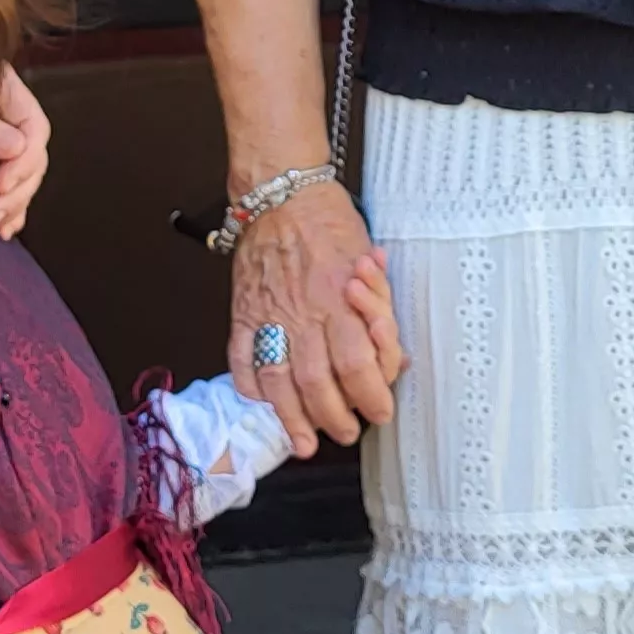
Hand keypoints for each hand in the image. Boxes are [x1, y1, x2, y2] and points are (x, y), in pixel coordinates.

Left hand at [0, 67, 51, 238]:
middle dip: (14, 192)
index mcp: (6, 91)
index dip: (24, 162)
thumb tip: (17, 150)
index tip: (0, 185)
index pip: (34, 130)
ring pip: (14, 173)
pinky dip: (0, 202)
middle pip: (28, 158)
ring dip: (10, 204)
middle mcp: (5, 115)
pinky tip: (1, 226)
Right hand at [226, 181, 402, 455]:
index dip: (372, 396)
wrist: (282, 191)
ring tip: (303, 442)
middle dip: (334, 418)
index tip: (380, 410)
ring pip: (278, 380)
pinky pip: (242, 356)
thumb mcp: (369, 262)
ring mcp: (268, 313)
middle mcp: (304, 311)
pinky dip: (250, 384)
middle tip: (346, 431)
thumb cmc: (329, 221)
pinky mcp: (242, 310)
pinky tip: (263, 402)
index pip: (358, 364)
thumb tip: (391, 357)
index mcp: (340, 298)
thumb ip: (378, 312)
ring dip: (292, 418)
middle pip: (317, 382)